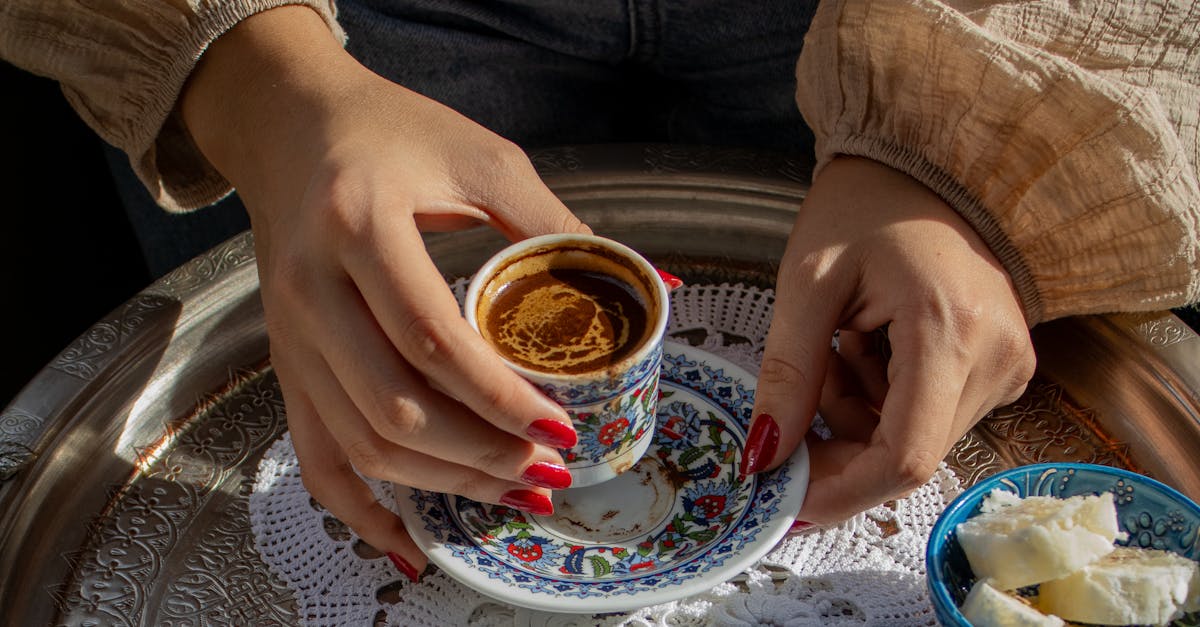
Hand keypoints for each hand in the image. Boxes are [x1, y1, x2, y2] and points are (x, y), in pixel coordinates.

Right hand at [181, 7, 587, 577]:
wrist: (292, 126)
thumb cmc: (392, 134)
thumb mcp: (482, 160)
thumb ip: (558, 226)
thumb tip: (650, 280)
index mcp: (359, 224)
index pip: (432, 338)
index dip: (501, 396)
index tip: (560, 426)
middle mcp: (311, 289)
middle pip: (396, 407)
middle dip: (481, 454)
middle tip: (545, 465)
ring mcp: (290, 336)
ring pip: (362, 442)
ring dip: (442, 483)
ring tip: (511, 488)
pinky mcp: (287, 363)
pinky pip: (315, 455)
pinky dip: (361, 508)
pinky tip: (410, 536)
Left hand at [742, 157, 1035, 523]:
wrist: (924, 165)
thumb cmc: (865, 207)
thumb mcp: (808, 283)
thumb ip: (787, 374)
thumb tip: (765, 454)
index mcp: (949, 330)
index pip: (905, 457)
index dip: (841, 491)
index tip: (786, 499)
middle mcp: (996, 356)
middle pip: (908, 453)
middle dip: (838, 441)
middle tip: (801, 386)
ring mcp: (1009, 363)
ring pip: (916, 437)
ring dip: (857, 413)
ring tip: (838, 343)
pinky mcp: (1003, 364)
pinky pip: (932, 414)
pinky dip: (882, 399)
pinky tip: (867, 345)